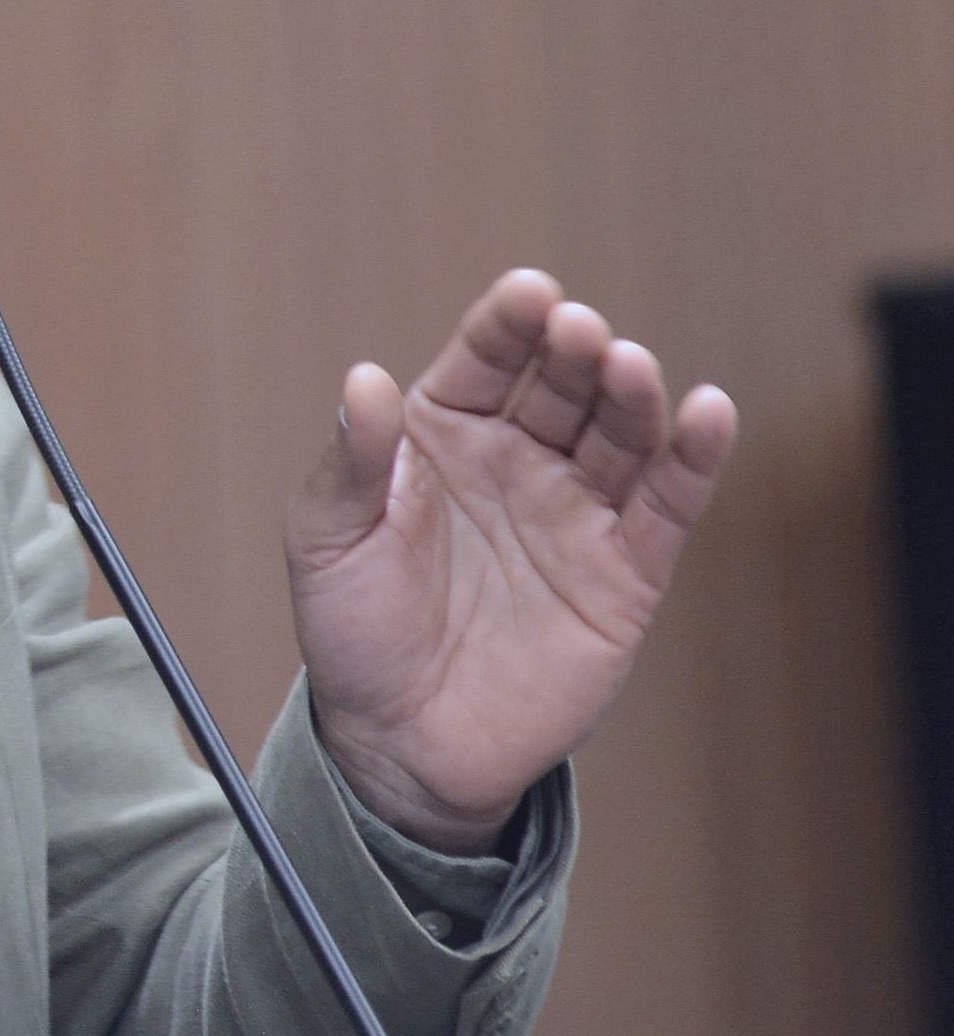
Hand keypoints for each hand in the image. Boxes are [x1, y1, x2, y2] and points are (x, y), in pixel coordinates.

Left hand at [287, 269, 736, 854]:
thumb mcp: (327, 542)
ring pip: (620, 434)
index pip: (484, 359)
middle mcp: (515, 459)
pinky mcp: (625, 573)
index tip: (528, 293)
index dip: (507, 323)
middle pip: (560, 386)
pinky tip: (708, 412)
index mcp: (441, 435)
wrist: (400, 742)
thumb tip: (363, 379)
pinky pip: (667, 506)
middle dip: (573, 353)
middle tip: (578, 332)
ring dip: (632, 394)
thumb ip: (351, 464)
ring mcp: (574, 512)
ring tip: (628, 367)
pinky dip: (694, 458)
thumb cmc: (353, 631)